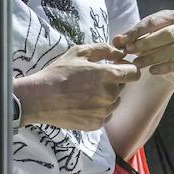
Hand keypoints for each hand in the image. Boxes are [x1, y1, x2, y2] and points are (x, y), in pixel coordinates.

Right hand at [15, 43, 139, 130]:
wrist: (39, 99)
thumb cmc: (58, 73)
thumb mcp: (79, 52)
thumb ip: (103, 49)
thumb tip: (120, 52)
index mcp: (108, 75)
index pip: (134, 73)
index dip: (128, 69)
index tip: (118, 68)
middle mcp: (110, 94)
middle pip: (122, 87)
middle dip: (113, 82)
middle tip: (92, 81)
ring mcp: (104, 111)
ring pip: (114, 101)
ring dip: (106, 97)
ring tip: (85, 93)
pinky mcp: (96, 124)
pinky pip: (106, 115)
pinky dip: (99, 110)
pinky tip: (83, 104)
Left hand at [112, 10, 173, 82]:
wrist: (169, 65)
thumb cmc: (152, 47)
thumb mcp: (140, 40)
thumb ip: (129, 39)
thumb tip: (117, 41)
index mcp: (172, 17)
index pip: (154, 21)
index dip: (136, 31)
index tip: (121, 42)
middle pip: (167, 33)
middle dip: (146, 43)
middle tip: (129, 52)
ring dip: (154, 57)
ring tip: (137, 64)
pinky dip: (166, 68)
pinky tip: (152, 71)